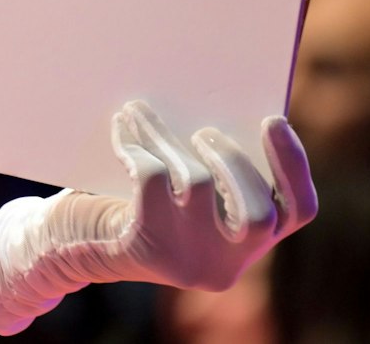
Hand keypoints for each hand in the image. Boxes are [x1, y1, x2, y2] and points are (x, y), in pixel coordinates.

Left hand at [38, 100, 318, 290]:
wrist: (71, 244)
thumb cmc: (136, 206)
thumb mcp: (185, 193)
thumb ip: (213, 166)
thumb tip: (217, 105)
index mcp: (250, 245)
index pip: (298, 211)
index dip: (293, 164)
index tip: (273, 118)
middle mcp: (228, 262)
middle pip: (257, 213)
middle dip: (233, 161)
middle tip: (204, 132)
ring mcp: (189, 260)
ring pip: (197, 186)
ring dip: (167, 138)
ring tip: (142, 112)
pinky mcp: (148, 247)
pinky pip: (151, 180)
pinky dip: (135, 146)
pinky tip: (121, 129)